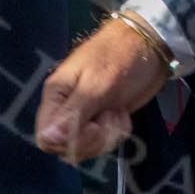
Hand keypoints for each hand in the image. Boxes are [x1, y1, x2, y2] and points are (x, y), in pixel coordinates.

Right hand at [34, 19, 170, 159]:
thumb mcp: (96, 84)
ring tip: (117, 112)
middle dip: (91, 140)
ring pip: (86, 148)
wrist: (149, 45)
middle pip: (66, 147)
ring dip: (106, 136)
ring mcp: (85, 116)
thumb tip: (47, 138)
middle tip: (108, 118)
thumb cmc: (119, 56)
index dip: (67, 141)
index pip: (45, 137)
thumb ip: (72, 113)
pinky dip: (117, 133)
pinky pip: (104, 143)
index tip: (91, 127)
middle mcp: (65, 109)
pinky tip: (123, 114)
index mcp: (56, 95)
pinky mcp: (103, 121)